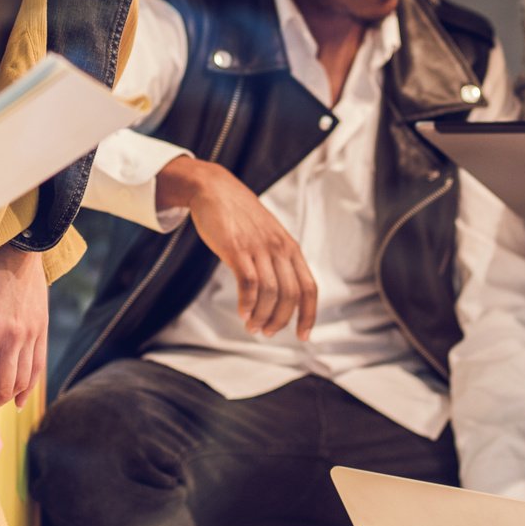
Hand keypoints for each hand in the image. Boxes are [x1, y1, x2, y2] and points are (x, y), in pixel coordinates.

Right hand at [159, 155, 317, 339]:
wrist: (215, 189)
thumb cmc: (240, 216)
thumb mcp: (268, 235)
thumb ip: (276, 259)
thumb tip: (279, 293)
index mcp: (290, 248)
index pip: (309, 288)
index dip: (309, 315)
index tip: (303, 336)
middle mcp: (279, 248)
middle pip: (290, 295)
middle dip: (281, 320)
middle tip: (267, 332)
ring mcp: (258, 248)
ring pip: (270, 292)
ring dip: (262, 316)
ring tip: (252, 327)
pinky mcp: (236, 248)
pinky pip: (248, 283)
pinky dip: (247, 303)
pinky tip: (243, 313)